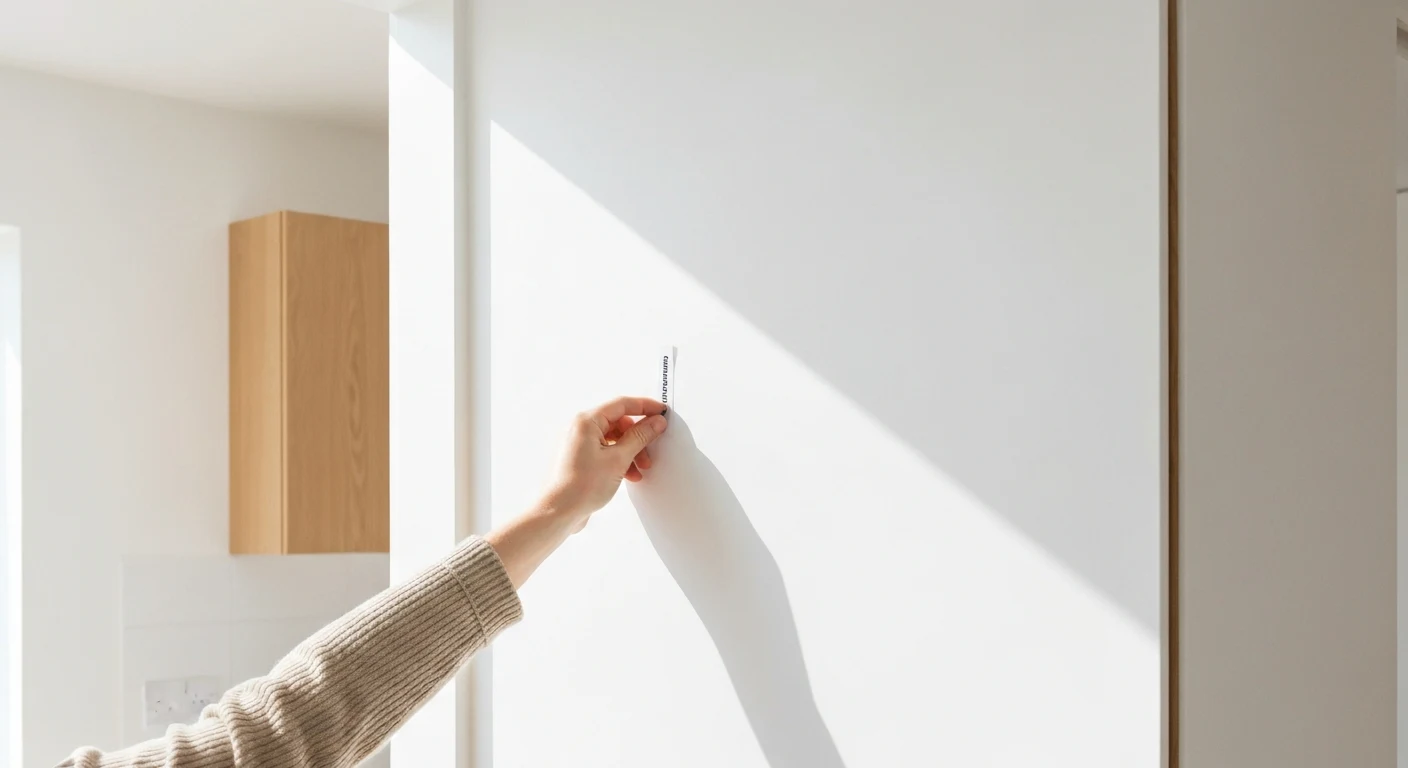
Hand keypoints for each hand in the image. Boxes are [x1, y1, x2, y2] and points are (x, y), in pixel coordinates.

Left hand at [543, 396, 668, 529]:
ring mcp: (579, 444)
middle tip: (651, 449)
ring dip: (630, 452)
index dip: (645, 406)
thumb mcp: (618, 459)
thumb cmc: (580, 486)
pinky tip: (628, 475)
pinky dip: (619, 460)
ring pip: (614, 439)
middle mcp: (580, 429)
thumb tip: (655, 422)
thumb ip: (639, 437)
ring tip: (640, 469)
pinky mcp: (580, 459)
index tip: (661, 412)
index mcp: (586, 422)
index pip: (622, 404)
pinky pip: (605, 451)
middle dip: (638, 437)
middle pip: (619, 423)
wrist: (558, 512)